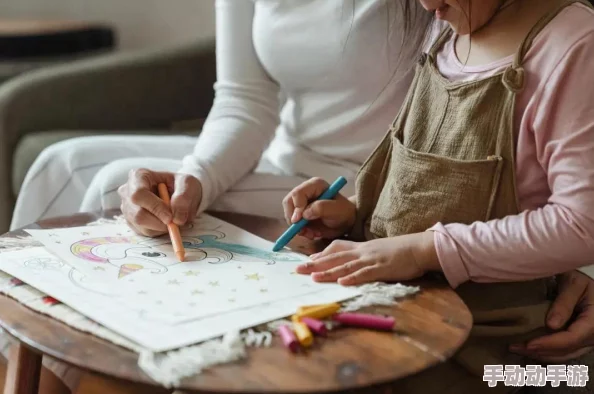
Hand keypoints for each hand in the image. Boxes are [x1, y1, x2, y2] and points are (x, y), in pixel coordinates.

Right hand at [118, 169, 201, 236]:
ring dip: (160, 227)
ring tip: (172, 218)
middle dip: (159, 222)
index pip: (139, 194)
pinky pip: (143, 232)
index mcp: (139, 176)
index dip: (155, 207)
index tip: (170, 217)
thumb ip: (183, 197)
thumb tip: (177, 218)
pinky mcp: (131, 221)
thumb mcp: (188, 184)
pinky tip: (165, 221)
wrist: (180, 193)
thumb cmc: (181, 185)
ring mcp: (127, 207)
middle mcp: (128, 192)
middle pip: (137, 214)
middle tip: (175, 222)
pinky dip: (158, 231)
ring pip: (140, 225)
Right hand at [282, 177, 355, 239]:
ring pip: (289, 214)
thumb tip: (304, 214)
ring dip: (298, 228)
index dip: (296, 207)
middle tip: (302, 230)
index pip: (297, 193)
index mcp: (314, 185)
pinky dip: (301, 231)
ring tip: (312, 234)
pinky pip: (293, 224)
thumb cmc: (343, 212)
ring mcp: (301, 203)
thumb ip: (321, 208)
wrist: (345, 222)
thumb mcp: (336, 210)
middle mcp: (305, 192)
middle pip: (288, 202)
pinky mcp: (300, 214)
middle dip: (293, 219)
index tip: (299, 221)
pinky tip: (312, 234)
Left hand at [296, 232, 438, 285]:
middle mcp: (362, 252)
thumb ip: (359, 256)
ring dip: (329, 272)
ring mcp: (371, 260)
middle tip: (298, 270)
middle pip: (335, 258)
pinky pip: (365, 273)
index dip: (320, 255)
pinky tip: (342, 282)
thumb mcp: (375, 250)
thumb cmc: (397, 251)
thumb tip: (343, 266)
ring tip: (314, 277)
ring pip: (346, 266)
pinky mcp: (382, 268)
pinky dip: (353, 278)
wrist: (417, 247)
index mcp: (360, 247)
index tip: (305, 261)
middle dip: (315, 264)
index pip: (335, 249)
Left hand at [510, 271, 593, 361]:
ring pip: (566, 355)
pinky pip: (566, 352)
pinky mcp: (581, 340)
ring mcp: (588, 340)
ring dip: (542, 355)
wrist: (590, 280)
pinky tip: (532, 349)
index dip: (549, 343)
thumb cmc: (581, 278)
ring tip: (519, 349)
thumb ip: (564, 303)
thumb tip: (551, 325)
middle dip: (541, 351)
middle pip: (567, 350)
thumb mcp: (574, 284)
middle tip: (516, 347)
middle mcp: (593, 335)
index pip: (571, 338)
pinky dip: (548, 352)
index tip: (529, 344)